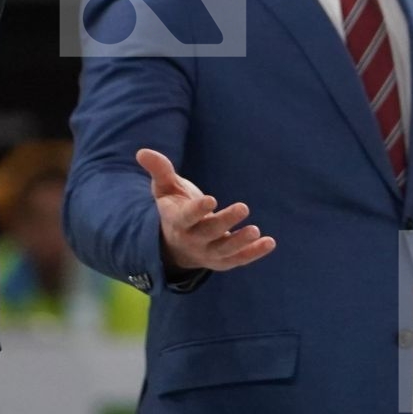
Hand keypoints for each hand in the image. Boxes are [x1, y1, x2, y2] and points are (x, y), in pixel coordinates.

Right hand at [137, 149, 276, 273]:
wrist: (176, 245)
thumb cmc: (174, 208)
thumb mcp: (165, 189)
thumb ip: (159, 170)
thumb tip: (142, 152)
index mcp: (177, 221)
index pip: (186, 217)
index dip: (198, 210)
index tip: (211, 199)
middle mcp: (192, 240)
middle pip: (208, 233)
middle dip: (225, 222)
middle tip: (243, 207)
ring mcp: (207, 253)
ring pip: (224, 251)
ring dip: (240, 242)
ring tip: (256, 230)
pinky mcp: (222, 261)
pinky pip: (238, 259)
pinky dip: (253, 253)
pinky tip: (269, 242)